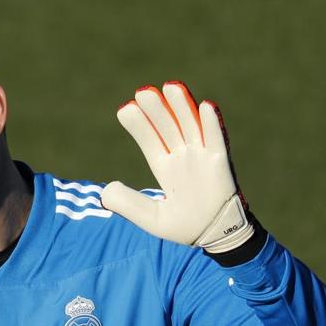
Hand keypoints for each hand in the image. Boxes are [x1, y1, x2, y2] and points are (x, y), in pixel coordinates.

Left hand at [101, 81, 253, 252]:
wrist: (217, 238)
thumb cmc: (185, 227)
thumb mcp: (151, 218)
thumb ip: (129, 204)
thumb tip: (105, 191)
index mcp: (165, 168)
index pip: (150, 141)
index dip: (139, 125)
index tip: (125, 109)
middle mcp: (183, 158)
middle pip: (168, 127)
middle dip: (157, 110)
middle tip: (143, 91)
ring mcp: (202, 158)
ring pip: (191, 127)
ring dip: (182, 107)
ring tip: (171, 87)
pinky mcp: (221, 164)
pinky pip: (216, 140)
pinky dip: (212, 124)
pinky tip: (205, 106)